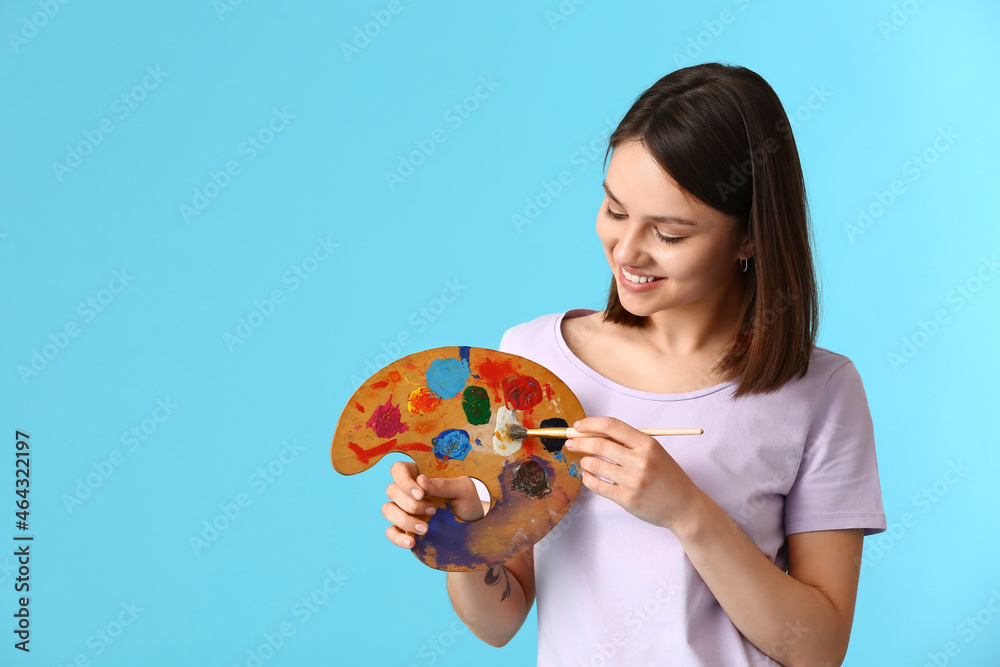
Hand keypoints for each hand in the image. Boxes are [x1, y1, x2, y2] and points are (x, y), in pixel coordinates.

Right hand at [382, 460, 484, 548]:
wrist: (472, 525)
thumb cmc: (467, 501)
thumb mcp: (463, 489)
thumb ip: (443, 484)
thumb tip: (421, 480)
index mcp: (419, 474)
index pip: (398, 469)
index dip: (404, 481)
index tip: (421, 494)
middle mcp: (407, 491)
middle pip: (392, 490)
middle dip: (411, 504)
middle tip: (433, 511)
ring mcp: (404, 509)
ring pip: (387, 510)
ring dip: (404, 520)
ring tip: (425, 529)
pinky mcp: (404, 528)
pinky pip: (390, 531)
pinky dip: (397, 537)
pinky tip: (412, 542)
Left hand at [564, 416, 701, 531]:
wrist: (684, 506)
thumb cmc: (668, 476)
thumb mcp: (654, 452)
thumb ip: (628, 442)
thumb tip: (594, 433)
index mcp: (647, 444)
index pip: (612, 426)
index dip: (591, 424)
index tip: (579, 426)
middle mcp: (640, 461)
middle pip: (599, 445)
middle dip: (580, 442)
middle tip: (572, 443)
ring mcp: (633, 481)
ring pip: (595, 465)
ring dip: (585, 462)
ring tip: (585, 462)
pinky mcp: (627, 499)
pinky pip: (597, 485)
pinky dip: (588, 479)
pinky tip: (588, 476)